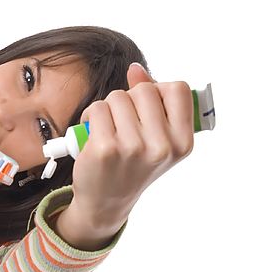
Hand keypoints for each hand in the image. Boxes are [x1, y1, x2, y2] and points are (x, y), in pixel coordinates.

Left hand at [70, 63, 195, 230]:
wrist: (105, 202)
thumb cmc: (131, 165)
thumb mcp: (154, 138)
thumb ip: (151, 102)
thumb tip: (135, 69)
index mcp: (182, 143)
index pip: (178, 89)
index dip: (159, 90)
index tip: (147, 107)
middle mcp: (161, 147)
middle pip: (144, 90)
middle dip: (129, 99)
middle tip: (123, 121)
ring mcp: (133, 148)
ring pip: (117, 97)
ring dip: (107, 108)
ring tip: (106, 128)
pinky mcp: (105, 149)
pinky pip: (97, 109)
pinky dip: (89, 116)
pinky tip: (91, 133)